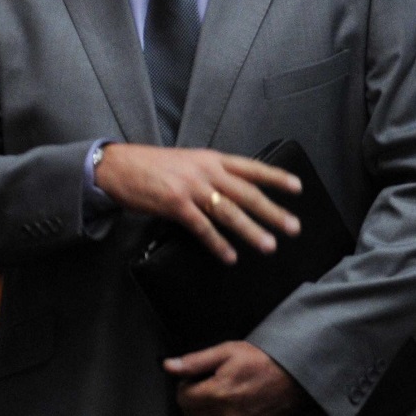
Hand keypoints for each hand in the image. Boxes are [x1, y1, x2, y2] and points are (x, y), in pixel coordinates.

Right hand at [95, 144, 300, 262]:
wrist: (117, 166)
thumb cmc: (150, 165)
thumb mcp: (186, 161)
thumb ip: (209, 172)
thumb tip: (231, 190)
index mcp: (210, 159)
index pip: (250, 167)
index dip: (275, 177)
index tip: (297, 187)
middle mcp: (205, 171)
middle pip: (246, 193)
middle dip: (272, 211)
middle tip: (292, 227)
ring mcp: (191, 188)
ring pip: (229, 211)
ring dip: (251, 230)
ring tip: (269, 245)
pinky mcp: (175, 204)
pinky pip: (203, 227)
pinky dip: (218, 243)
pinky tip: (229, 256)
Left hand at [165, 341, 303, 415]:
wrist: (293, 375)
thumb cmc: (260, 360)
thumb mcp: (225, 351)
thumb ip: (194, 362)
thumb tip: (169, 366)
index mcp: (218, 392)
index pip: (183, 399)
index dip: (184, 387)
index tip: (193, 381)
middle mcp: (227, 414)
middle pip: (191, 415)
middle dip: (193, 401)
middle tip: (205, 388)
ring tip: (217, 401)